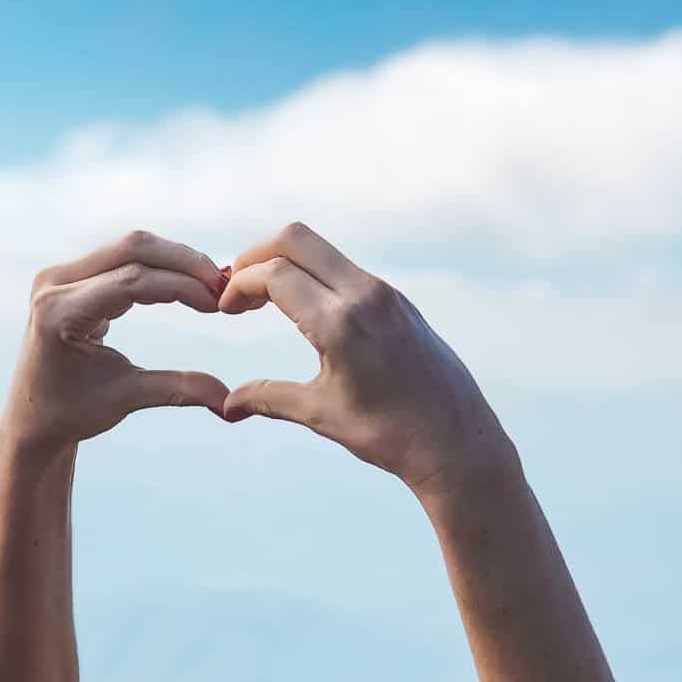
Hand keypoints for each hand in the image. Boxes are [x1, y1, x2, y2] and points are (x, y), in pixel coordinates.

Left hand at [0, 231, 230, 458]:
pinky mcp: (71, 276)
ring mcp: (60, 275)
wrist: (33, 416)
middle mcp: (55, 283)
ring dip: (175, 261)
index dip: (181, 286)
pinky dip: (159, 266)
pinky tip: (187, 284)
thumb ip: (178, 390)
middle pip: (132, 248)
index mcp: (60, 313)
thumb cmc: (74, 412)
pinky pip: (122, 258)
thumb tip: (229, 402)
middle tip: (222, 285)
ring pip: (130, 247)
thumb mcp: (126, 398)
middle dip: (183, 262)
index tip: (217, 304)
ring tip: (210, 286)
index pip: (132, 281)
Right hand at [218, 222, 512, 495]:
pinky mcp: (398, 301)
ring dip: (286, 263)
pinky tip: (304, 309)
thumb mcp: (322, 414)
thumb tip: (226, 404)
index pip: (275, 274)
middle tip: (237, 289)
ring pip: (322, 249)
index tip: (225, 310)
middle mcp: (365, 296)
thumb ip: (270, 398)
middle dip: (256, 255)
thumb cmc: (390, 435)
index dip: (239, 285)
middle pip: (295, 239)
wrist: (456, 443)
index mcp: (341, 324)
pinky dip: (314, 274)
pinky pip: (345, 269)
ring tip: (265, 299)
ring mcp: (385, 294)